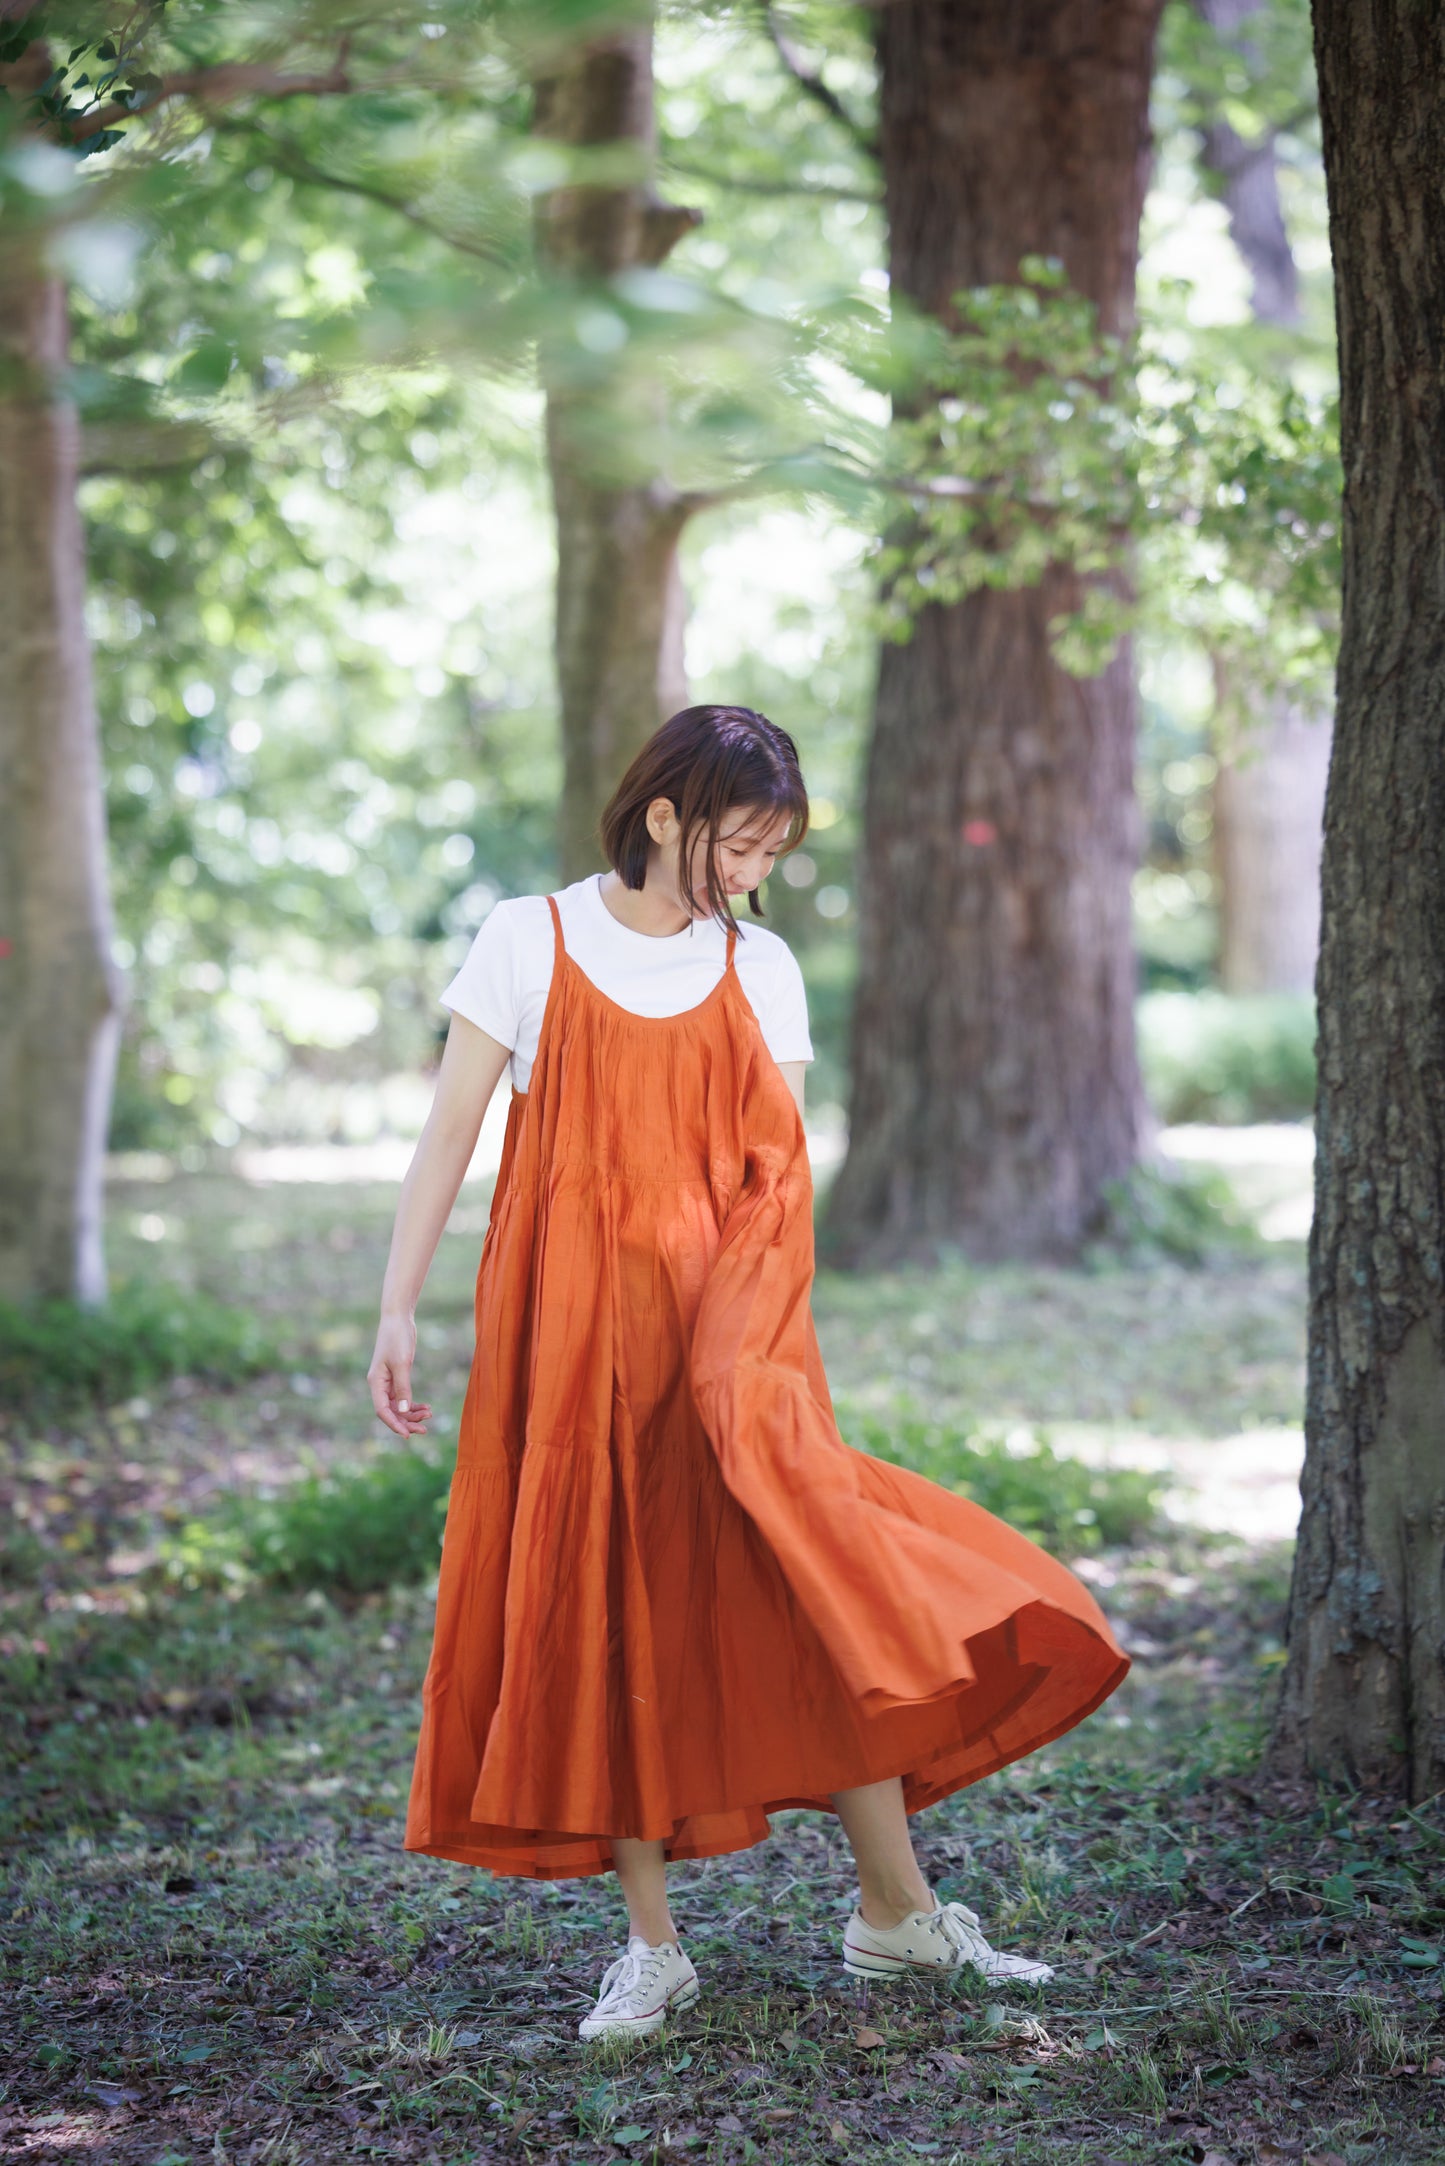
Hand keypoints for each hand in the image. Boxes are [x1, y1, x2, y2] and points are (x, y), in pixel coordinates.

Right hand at [367, 1313, 432, 1439]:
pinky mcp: (397, 1377)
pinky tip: (426, 1407)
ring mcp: (388, 1382)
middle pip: (391, 1412)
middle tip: (425, 1430)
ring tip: (429, 1414)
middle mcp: (380, 1385)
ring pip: (398, 1406)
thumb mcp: (401, 1364)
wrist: (398, 1319)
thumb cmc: (397, 1338)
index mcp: (375, 1383)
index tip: (408, 1435)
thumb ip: (403, 1388)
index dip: (394, 1424)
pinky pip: (403, 1397)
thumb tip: (404, 1411)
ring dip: (412, 1413)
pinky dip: (414, 1403)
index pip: (382, 1411)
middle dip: (407, 1421)